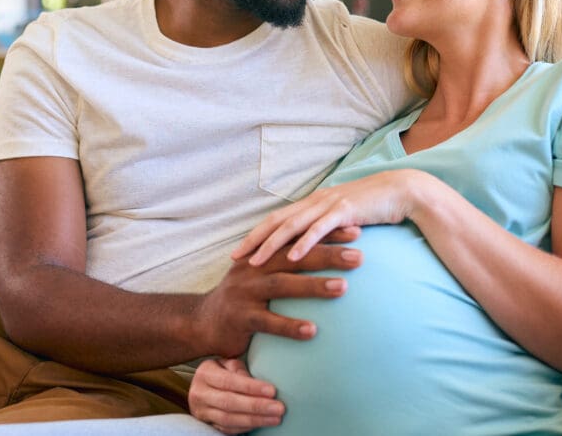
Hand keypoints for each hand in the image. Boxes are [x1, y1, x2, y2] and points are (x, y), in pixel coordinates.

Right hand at [189, 358, 283, 433]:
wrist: (201, 386)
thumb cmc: (221, 371)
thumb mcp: (228, 363)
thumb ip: (240, 370)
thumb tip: (257, 384)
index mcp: (205, 373)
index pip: (229, 381)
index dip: (251, 387)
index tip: (272, 391)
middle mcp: (200, 393)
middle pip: (229, 402)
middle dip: (256, 406)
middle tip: (279, 408)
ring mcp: (202, 411)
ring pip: (229, 419)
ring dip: (255, 420)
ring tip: (276, 418)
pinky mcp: (207, 424)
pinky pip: (227, 430)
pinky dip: (246, 427)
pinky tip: (262, 423)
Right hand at [194, 242, 361, 358]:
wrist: (202, 322)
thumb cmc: (242, 299)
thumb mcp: (260, 275)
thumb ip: (286, 264)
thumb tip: (326, 256)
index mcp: (262, 255)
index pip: (299, 240)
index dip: (326, 234)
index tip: (358, 231)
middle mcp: (253, 268)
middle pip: (294, 256)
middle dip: (327, 254)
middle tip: (359, 256)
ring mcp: (245, 292)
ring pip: (282, 284)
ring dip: (313, 286)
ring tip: (343, 288)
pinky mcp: (241, 317)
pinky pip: (268, 321)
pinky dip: (290, 326)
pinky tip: (313, 330)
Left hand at [232, 169, 429, 266]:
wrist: (403, 191)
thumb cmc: (376, 207)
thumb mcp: (346, 218)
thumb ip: (330, 228)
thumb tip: (316, 245)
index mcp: (314, 203)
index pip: (279, 219)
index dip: (257, 234)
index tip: (240, 251)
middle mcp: (316, 201)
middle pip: (277, 221)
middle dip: (253, 239)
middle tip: (234, 257)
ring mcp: (328, 204)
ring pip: (292, 226)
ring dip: (271, 244)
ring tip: (254, 262)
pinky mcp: (344, 211)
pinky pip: (318, 230)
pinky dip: (303, 244)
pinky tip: (290, 258)